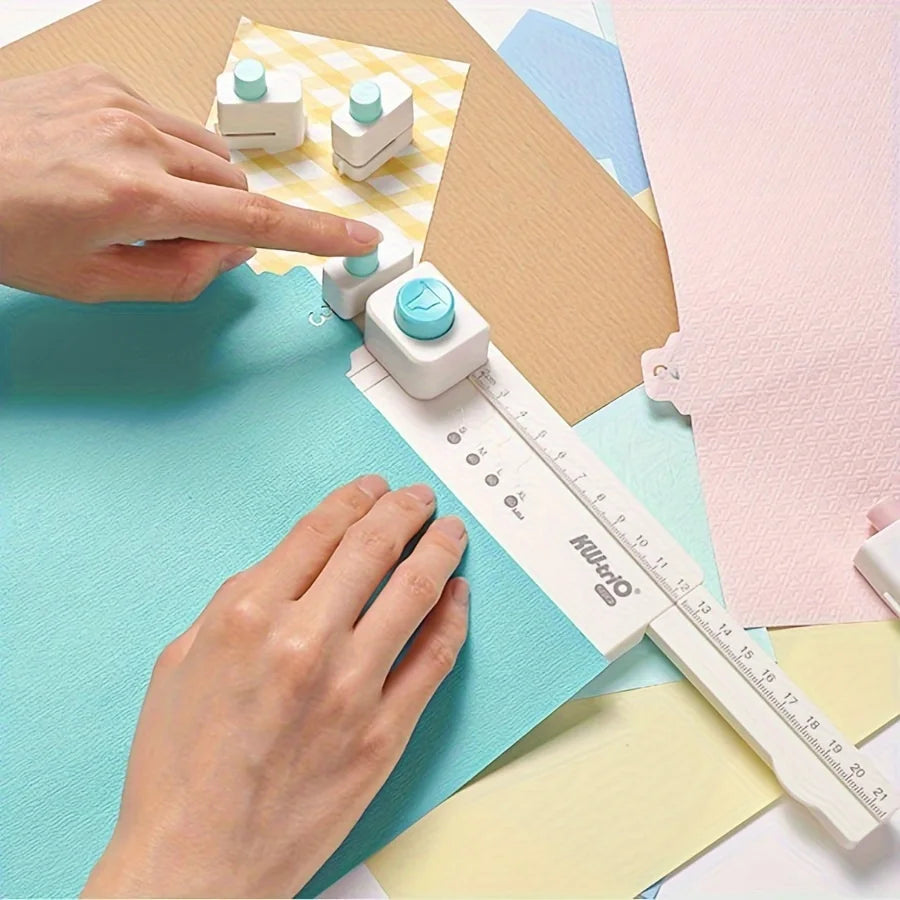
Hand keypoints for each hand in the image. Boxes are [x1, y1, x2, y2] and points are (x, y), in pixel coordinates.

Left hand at [0, 65, 380, 302]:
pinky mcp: (106, 79)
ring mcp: (121, 101)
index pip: (254, 219)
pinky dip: (165, 152)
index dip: (315, 233)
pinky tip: (116, 163)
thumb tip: (233, 251)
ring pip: (211, 153)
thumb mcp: (93, 284)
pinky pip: (173, 122)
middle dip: (223, 218)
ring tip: (137, 200)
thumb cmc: (1, 231)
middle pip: (235, 185)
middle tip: (172, 239)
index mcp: (136, 199)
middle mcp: (136, 140)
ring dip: (199, 185)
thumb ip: (180, 275)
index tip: (358, 237)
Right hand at [82, 475, 468, 898]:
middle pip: (372, 548)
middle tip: (417, 497)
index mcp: (248, 616)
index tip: (371, 489)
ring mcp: (352, 687)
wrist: (198, 861)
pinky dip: (454, 616)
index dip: (353, 500)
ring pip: (415, 592)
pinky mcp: (385, 732)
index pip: (319, 531)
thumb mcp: (181, 662)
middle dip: (401, 510)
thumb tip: (291, 567)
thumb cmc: (179, 768)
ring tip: (449, 530)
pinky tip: (459, 593)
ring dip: (438, 548)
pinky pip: (435, 657)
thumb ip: (237, 603)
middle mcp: (305, 642)